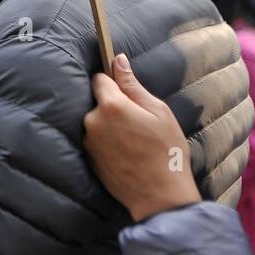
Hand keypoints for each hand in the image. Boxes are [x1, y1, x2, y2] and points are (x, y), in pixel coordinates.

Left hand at [83, 52, 201, 221]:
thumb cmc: (166, 151)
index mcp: (110, 106)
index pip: (100, 79)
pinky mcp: (89, 158)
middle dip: (115, 106)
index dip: (113, 81)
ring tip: (136, 141)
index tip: (125, 87)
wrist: (159, 195)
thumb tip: (118, 60)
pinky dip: (109, 142)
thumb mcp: (157, 112)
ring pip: (98, 122)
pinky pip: (97, 140)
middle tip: (140, 122)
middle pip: (99, 102)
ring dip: (111, 125)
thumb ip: (133, 84)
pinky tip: (128, 153)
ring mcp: (88, 141)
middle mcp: (92, 122)